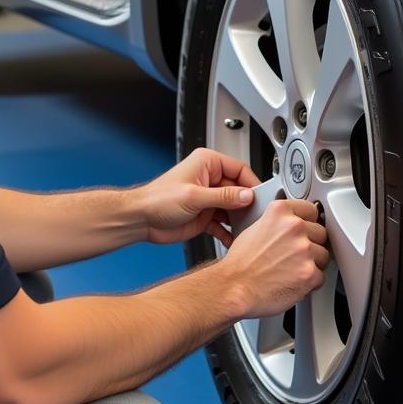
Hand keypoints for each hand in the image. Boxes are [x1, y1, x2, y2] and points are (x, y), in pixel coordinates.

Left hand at [138, 147, 260, 246]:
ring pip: (233, 208)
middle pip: (239, 190)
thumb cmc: (157, 199)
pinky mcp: (205, 216)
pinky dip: (228, 232)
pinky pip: (223, 223)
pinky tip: (233, 240)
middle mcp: (209, 179)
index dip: (251, 183)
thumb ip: (223, 196)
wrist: (140, 220)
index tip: (262, 197)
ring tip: (247, 230)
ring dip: (239, 219)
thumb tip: (246, 195)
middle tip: (256, 217)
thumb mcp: (194, 196)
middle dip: (247, 204)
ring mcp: (208, 198)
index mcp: (207, 163)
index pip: (239, 169)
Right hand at [220, 199, 329, 317]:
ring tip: (292, 269)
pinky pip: (320, 277)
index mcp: (280, 211)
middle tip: (294, 254)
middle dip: (311, 244)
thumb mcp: (256, 227)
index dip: (308, 222)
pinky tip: (293, 281)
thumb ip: (278, 222)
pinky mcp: (309, 273)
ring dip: (312, 264)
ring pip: (323, 256)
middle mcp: (294, 227)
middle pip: (321, 233)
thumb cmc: (241, 262)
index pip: (311, 209)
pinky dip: (309, 282)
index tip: (307, 228)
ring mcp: (304, 250)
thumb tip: (292, 224)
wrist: (234, 286)